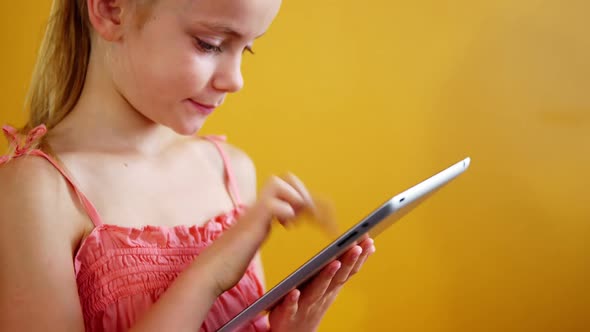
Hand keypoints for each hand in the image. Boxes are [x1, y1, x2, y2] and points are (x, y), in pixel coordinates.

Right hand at [201, 173, 314, 294]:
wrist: (208, 273)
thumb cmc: (229, 262)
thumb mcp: (253, 239)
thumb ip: (263, 227)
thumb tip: (277, 223)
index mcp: (261, 210)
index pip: (286, 186)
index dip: (303, 197)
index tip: (309, 217)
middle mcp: (258, 206)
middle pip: (285, 177)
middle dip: (303, 192)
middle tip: (306, 215)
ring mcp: (254, 212)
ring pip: (279, 182)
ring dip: (295, 198)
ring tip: (295, 220)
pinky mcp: (252, 224)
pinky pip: (273, 205)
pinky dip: (286, 211)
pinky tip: (286, 227)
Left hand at [268, 236, 375, 331]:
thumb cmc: (310, 305)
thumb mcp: (328, 287)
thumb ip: (340, 269)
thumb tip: (358, 247)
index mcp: (331, 288)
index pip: (347, 271)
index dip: (359, 257)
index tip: (369, 240)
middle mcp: (322, 296)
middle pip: (337, 278)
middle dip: (349, 262)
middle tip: (358, 246)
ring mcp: (306, 305)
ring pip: (318, 290)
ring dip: (327, 277)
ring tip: (335, 263)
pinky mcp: (287, 314)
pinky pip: (291, 307)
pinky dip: (293, 300)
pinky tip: (295, 292)